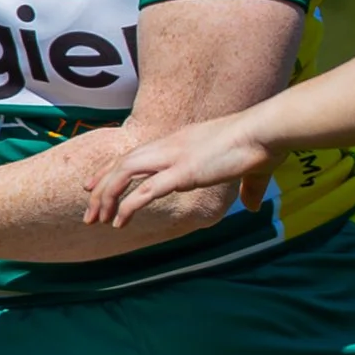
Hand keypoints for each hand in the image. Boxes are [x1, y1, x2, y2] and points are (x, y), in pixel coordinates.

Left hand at [83, 114, 280, 228]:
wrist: (266, 131)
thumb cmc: (263, 145)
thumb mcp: (252, 170)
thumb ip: (249, 190)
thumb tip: (251, 206)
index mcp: (181, 142)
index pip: (136, 154)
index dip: (112, 170)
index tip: (95, 185)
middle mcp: (170, 146)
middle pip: (122, 162)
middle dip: (100, 187)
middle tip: (88, 211)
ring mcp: (175, 157)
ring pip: (124, 173)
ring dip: (106, 197)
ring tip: (95, 220)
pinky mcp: (183, 172)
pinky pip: (146, 190)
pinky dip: (127, 206)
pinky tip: (118, 222)